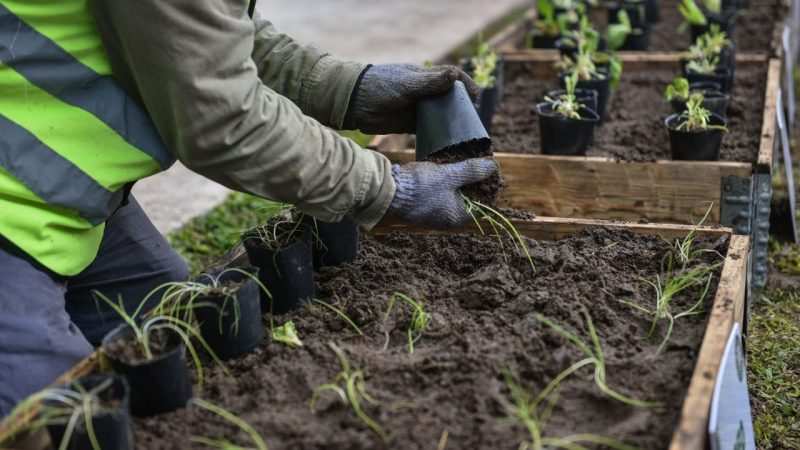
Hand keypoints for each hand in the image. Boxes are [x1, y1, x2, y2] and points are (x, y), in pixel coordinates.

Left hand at [344, 64, 478, 133]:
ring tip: (465, 138)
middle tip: (474, 123)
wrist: (352, 103)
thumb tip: (455, 76)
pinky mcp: (409, 125)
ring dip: (452, 125)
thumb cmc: (379, 87)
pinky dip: (437, 137)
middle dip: (462, 108)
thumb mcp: (406, 84)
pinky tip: (446, 146)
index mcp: (425, 77)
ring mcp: (417, 109)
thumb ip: (430, 82)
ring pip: (441, 116)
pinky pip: (428, 130)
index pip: (452, 77)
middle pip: (449, 99)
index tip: (476, 97)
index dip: (466, 85)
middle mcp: (424, 92)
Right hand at [383, 158, 497, 228]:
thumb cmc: (420, 187)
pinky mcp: (421, 206)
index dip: (488, 187)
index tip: (489, 170)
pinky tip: (442, 169)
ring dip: (457, 181)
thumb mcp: (450, 175)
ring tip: (459, 162)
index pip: (483, 205)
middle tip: (475, 163)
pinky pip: (438, 195)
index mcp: (457, 217)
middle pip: (468, 200)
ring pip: (452, 196)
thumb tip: (493, 167)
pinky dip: (443, 184)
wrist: (387, 192)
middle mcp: (446, 219)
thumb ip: (472, 171)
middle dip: (472, 182)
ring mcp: (432, 214)